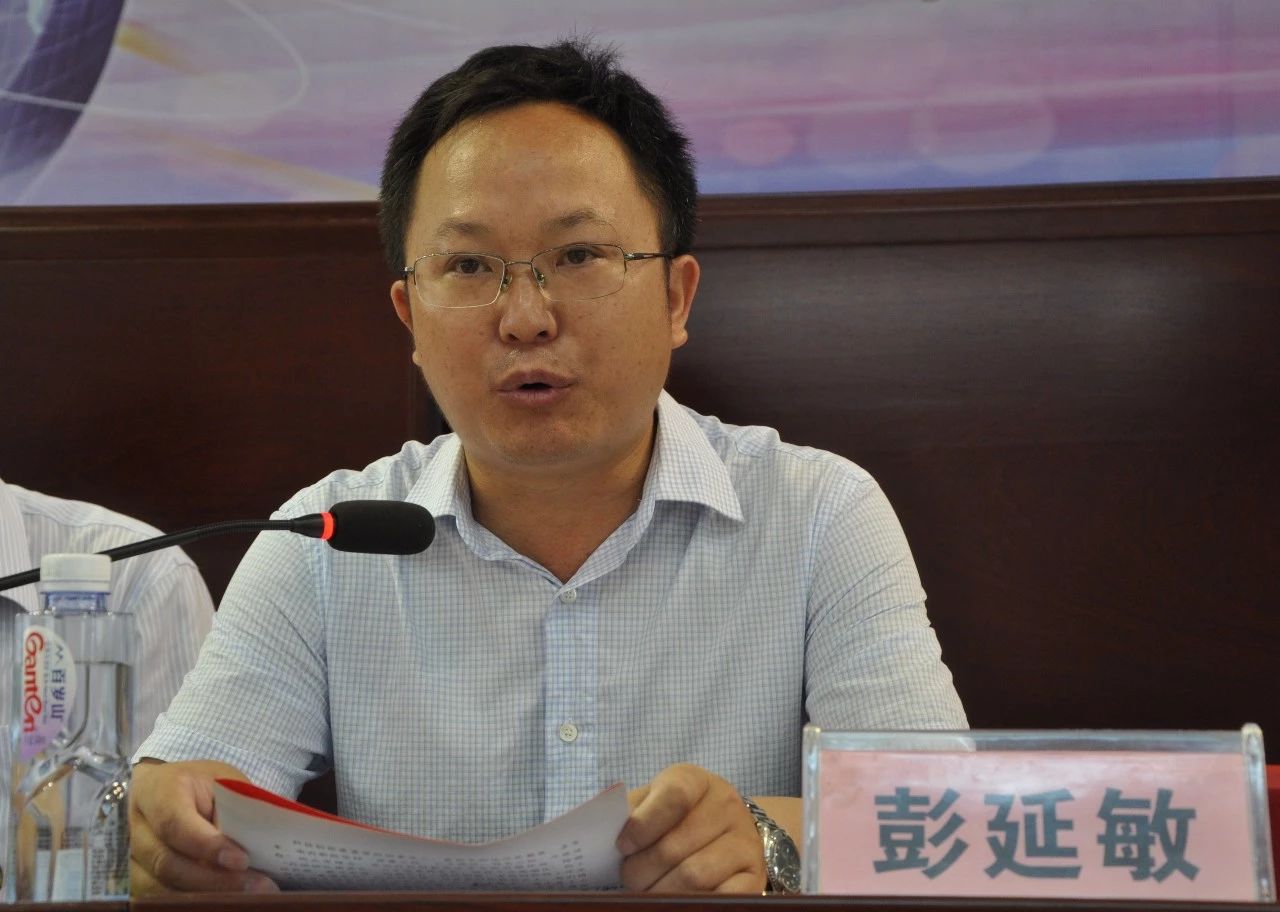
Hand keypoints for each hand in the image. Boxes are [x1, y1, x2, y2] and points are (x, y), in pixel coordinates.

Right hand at [130, 759, 279, 894]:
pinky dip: (194, 902)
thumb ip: (233, 810)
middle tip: (258, 886)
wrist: (165, 790)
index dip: (207, 845)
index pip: (175, 823)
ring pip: (160, 889)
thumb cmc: (199, 786)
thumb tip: (253, 848)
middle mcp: (134, 827)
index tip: (242, 860)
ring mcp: (127, 858)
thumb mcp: (222, 783)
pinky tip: (224, 901)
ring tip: (248, 897)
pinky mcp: (133, 881)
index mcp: (156, 790)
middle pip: (167, 863)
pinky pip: (159, 900)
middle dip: (215, 880)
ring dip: (207, 897)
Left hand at [615, 763, 764, 892]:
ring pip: (695, 876)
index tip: (622, 847)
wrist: (728, 827)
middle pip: (675, 846)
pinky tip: (678, 899)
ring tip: (647, 893)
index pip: (674, 796)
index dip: (643, 824)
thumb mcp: (655, 801)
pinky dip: (693, 902)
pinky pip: (723, 896)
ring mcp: (745, 841)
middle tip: (628, 880)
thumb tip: (602, 831)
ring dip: (662, 892)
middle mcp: (727, 806)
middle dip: (641, 871)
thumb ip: (632, 811)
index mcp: (697, 781)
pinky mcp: (754, 875)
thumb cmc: (678, 816)